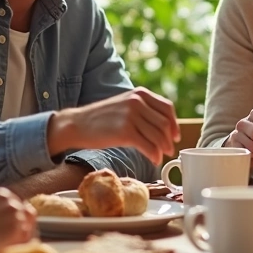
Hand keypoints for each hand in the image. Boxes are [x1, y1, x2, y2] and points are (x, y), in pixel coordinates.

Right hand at [48, 87, 180, 165]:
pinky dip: (154, 155)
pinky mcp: (125, 132)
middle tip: (170, 149)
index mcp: (139, 93)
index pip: (167, 107)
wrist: (77, 124)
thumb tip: (164, 125)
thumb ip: (143, 109)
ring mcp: (131, 116)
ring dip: (163, 149)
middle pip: (164, 123)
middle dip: (170, 139)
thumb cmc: (101, 118)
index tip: (176, 135)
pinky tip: (153, 160)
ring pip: (158, 135)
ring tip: (162, 156)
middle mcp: (137, 101)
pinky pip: (148, 146)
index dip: (174, 124)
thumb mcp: (124, 104)